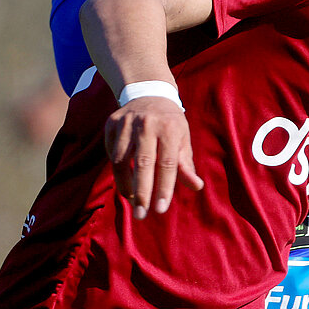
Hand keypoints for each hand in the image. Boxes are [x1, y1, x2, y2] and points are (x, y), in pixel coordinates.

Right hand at [103, 96, 203, 218]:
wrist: (148, 93)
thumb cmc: (170, 123)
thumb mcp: (183, 140)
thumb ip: (186, 164)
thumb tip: (197, 186)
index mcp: (170, 128)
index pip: (167, 163)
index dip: (164, 188)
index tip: (160, 209)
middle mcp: (147, 124)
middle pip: (142, 163)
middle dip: (142, 192)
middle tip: (141, 215)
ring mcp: (126, 122)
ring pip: (120, 160)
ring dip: (126, 185)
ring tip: (133, 201)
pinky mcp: (111, 123)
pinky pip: (111, 153)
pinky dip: (117, 171)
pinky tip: (125, 182)